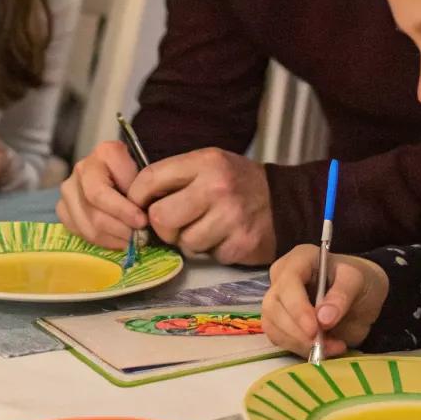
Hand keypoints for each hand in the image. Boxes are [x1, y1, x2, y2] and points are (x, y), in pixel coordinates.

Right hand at [57, 140, 140, 247]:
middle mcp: (81, 169)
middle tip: (139, 237)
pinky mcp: (64, 207)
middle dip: (120, 229)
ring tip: (131, 240)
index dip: (123, 211)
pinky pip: (80, 232)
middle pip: (94, 213)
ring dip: (112, 238)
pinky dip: (102, 240)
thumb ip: (141, 191)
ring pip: (87, 226)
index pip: (102, 192)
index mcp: (104, 154)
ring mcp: (69, 189)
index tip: (142, 222)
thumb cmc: (139, 173)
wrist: (126, 171)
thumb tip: (140, 218)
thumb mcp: (147, 173)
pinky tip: (118, 238)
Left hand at [128, 149, 274, 263]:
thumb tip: (135, 202)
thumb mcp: (208, 165)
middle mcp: (216, 187)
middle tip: (177, 224)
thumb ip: (175, 177)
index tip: (140, 207)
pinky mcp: (241, 243)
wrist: (285, 201)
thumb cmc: (237, 183)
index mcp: (204, 162)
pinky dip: (213, 251)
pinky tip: (225, 237)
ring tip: (207, 228)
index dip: (137, 196)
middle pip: (162, 217)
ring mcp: (231, 217)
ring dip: (191, 241)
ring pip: (184, 243)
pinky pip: (209, 256)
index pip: (151, 178)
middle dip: (164, 227)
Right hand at [262, 245, 388, 355]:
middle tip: (323, 344)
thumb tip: (323, 319)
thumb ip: (342, 296)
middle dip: (296, 331)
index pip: (288, 282)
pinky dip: (300, 349)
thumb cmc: (359, 281)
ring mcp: (278, 300)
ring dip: (299, 343)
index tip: (314, 329)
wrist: (362, 298)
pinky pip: (279, 339)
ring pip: (272, 325)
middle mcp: (282, 277)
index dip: (297, 308)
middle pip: (273, 306)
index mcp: (300, 259)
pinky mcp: (280, 322)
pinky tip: (325, 349)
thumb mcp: (357, 281)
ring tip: (330, 348)